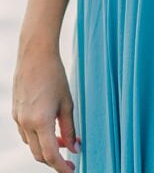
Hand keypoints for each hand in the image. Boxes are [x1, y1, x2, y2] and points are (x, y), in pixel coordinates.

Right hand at [13, 45, 79, 171]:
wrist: (35, 55)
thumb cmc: (55, 76)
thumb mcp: (67, 103)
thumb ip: (70, 128)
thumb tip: (74, 148)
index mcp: (41, 121)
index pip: (51, 155)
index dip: (61, 167)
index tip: (72, 170)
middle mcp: (26, 123)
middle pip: (39, 154)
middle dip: (54, 160)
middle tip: (71, 158)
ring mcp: (18, 118)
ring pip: (31, 145)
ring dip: (46, 148)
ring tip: (64, 140)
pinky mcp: (16, 112)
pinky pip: (25, 134)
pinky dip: (37, 137)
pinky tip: (49, 129)